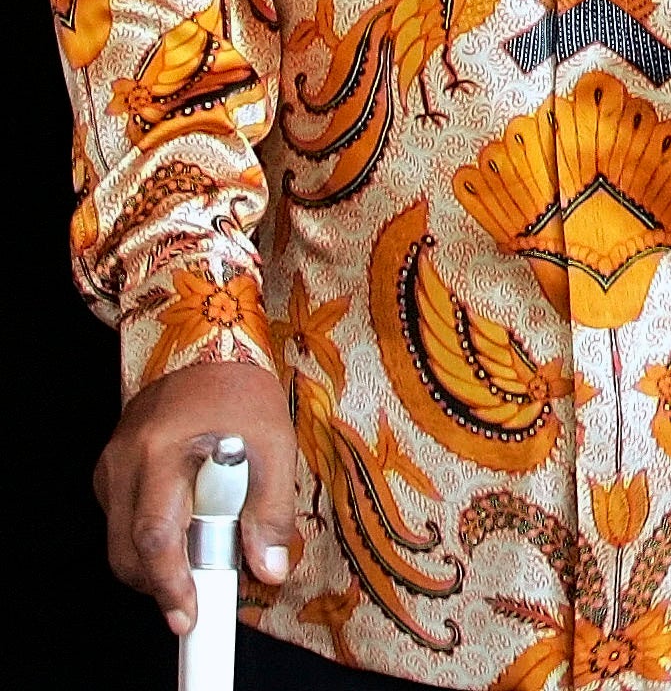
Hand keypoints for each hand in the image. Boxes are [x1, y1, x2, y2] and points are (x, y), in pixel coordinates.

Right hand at [96, 361, 297, 634]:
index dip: (171, 583)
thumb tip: (269, 566)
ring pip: (120, 540)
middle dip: (162, 581)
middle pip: (129, 550)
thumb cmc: (242, 389)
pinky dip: (148, 534)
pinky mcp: (110, 467)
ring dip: (156, 559)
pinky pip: (121, 519)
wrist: (208, 344)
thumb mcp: (274, 442)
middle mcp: (127, 459)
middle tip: (198, 591)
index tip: (188, 613)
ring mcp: (112, 463)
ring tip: (198, 546)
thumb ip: (272, 507)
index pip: (156, 536)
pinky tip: (183, 519)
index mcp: (165, 449)